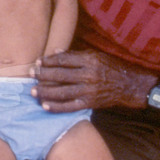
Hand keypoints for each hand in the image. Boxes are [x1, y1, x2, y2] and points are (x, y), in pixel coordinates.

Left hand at [30, 50, 152, 111]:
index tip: (38, 62)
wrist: (129, 85)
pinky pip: (69, 106)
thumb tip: (56, 52)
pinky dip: (56, 106)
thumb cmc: (112, 68)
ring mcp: (88, 91)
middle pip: (59, 75)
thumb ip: (76, 55)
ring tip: (33, 90)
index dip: (49, 61)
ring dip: (45, 91)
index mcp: (90, 60)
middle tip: (30, 74)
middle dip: (43, 75)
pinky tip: (45, 105)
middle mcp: (88, 75)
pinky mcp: (89, 103)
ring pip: (61, 92)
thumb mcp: (97, 56)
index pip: (63, 60)